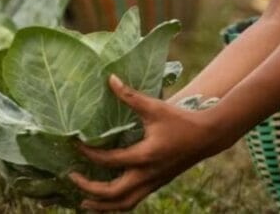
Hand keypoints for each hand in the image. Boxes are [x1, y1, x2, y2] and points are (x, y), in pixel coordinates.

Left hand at [69, 75, 232, 210]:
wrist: (207, 137)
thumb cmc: (180, 120)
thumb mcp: (154, 107)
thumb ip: (131, 95)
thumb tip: (110, 79)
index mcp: (144, 156)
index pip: (109, 160)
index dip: (88, 153)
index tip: (74, 144)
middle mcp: (147, 174)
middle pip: (113, 193)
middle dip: (89, 189)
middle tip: (71, 177)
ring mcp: (153, 182)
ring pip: (124, 204)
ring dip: (102, 206)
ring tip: (83, 203)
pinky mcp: (157, 184)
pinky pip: (133, 201)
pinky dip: (117, 204)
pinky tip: (107, 199)